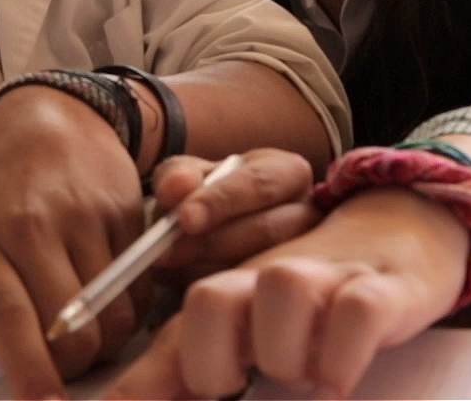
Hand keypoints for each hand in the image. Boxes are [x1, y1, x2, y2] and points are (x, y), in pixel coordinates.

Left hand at [0, 85, 147, 398]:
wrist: (48, 125)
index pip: (5, 314)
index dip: (27, 369)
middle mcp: (27, 224)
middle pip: (68, 330)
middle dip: (70, 366)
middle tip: (59, 362)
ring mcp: (80, 216)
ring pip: (111, 317)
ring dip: (104, 341)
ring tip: (83, 326)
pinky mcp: (123, 213)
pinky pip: (139, 289)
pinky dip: (128, 308)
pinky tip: (107, 294)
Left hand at [108, 186, 470, 399]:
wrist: (400, 231)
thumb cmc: (314, 293)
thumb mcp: (249, 326)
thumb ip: (187, 363)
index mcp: (230, 287)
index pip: (172, 333)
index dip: (142, 384)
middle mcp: (268, 275)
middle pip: (210, 299)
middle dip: (212, 362)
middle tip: (234, 386)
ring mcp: (326, 276)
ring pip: (280, 288)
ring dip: (285, 353)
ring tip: (302, 376)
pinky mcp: (382, 288)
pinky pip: (354, 312)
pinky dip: (340, 357)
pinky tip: (336, 382)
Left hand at [148, 149, 321, 287]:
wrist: (205, 235)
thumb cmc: (202, 197)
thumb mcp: (187, 176)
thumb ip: (177, 175)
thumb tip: (176, 188)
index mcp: (287, 173)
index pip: (261, 183)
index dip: (220, 200)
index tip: (184, 218)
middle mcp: (306, 214)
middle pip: (267, 229)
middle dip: (210, 241)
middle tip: (164, 252)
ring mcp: (304, 257)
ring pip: (260, 267)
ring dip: (208, 269)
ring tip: (169, 268)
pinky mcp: (288, 292)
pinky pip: (253, 297)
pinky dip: (215, 294)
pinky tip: (187, 290)